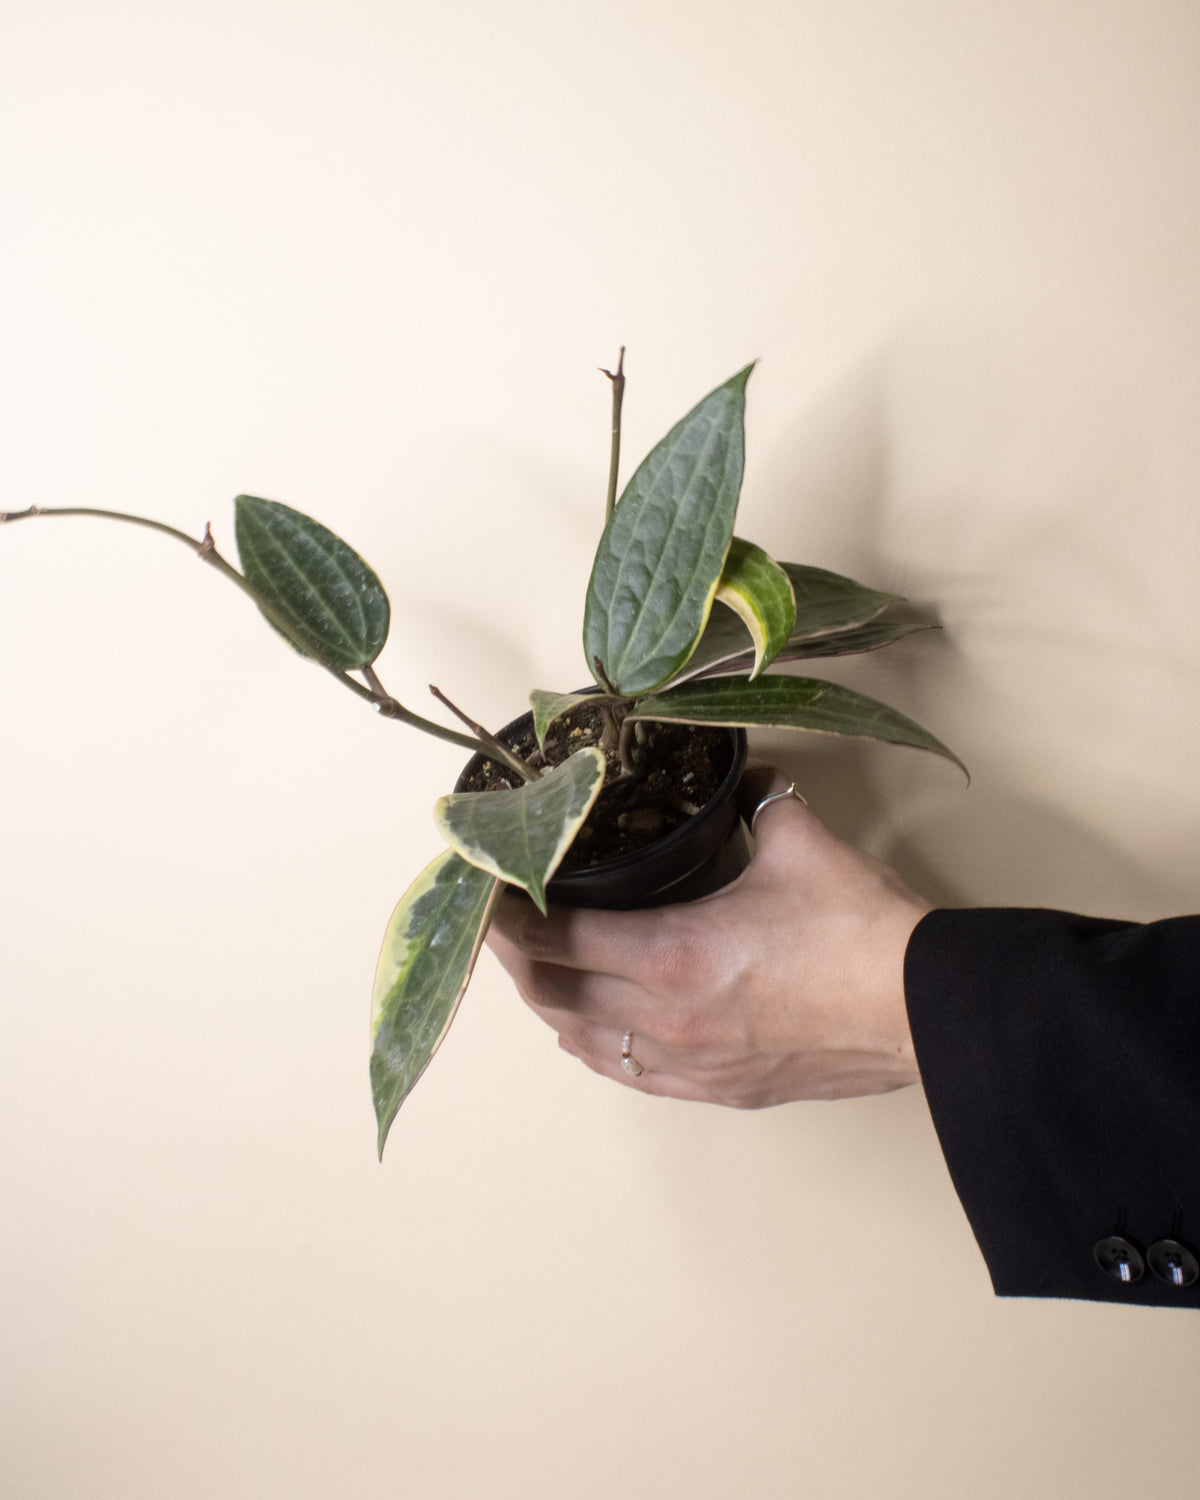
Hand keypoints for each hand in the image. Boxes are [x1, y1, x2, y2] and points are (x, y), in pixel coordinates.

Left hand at [486, 763, 930, 1106]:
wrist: (923, 1007)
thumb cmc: (862, 930)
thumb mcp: (798, 841)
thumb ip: (756, 801)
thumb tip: (745, 777)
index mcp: (671, 953)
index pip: (552, 938)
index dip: (505, 916)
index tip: (486, 892)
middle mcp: (666, 1019)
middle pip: (552, 994)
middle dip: (516, 959)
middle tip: (503, 924)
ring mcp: (691, 1064)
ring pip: (584, 1043)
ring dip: (551, 1006)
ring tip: (538, 973)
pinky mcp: (721, 1090)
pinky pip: (633, 1077)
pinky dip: (597, 1049)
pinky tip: (590, 1035)